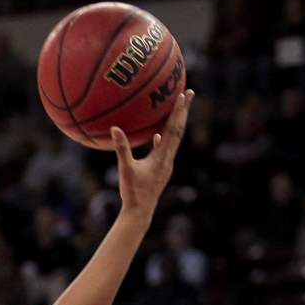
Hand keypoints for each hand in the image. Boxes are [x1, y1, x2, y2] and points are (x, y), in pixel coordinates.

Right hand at [111, 88, 192, 219]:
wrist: (141, 212)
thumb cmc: (133, 192)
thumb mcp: (126, 169)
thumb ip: (122, 148)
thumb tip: (115, 129)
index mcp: (162, 157)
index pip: (173, 129)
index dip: (178, 111)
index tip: (184, 94)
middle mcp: (168, 159)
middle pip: (179, 130)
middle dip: (184, 111)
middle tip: (189, 92)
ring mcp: (166, 164)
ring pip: (174, 138)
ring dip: (176, 122)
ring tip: (178, 109)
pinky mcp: (161, 170)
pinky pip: (164, 149)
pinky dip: (163, 139)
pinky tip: (158, 135)